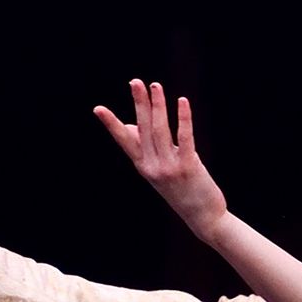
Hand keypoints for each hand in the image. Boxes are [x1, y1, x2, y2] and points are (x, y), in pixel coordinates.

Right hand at [94, 79, 226, 240]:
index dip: (112, 124)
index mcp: (143, 166)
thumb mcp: (157, 172)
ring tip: (155, 86)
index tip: (98, 109)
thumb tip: (132, 125)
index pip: (124, 141)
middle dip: (139, 104)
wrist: (203, 218)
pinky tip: (182, 101)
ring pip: (161, 130)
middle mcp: (153, 167)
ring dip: (158, 106)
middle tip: (135, 82)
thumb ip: (145, 149)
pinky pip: (185, 138)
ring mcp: (170, 168)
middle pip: (143, 129)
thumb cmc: (181, 191)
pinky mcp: (189, 167)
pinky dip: (183, 118)